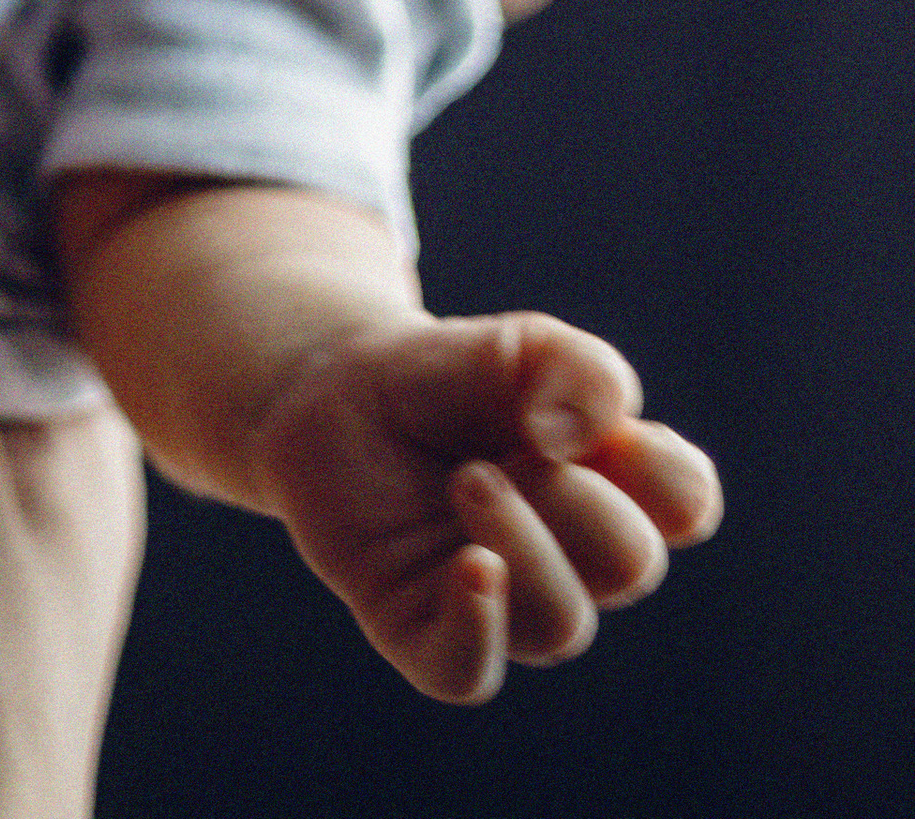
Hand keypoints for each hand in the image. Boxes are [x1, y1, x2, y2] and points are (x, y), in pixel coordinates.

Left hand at [250, 311, 721, 703]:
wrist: (333, 393)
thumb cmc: (445, 378)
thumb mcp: (516, 345)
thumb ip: (577, 370)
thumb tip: (582, 442)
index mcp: (611, 485)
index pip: (685, 501)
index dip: (654, 467)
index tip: (591, 424)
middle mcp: (570, 556)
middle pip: (630, 561)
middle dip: (572, 497)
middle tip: (500, 449)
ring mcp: (503, 600)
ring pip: (560, 623)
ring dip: (521, 541)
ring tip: (464, 479)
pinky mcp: (426, 630)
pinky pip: (468, 673)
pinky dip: (477, 630)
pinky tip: (471, 568)